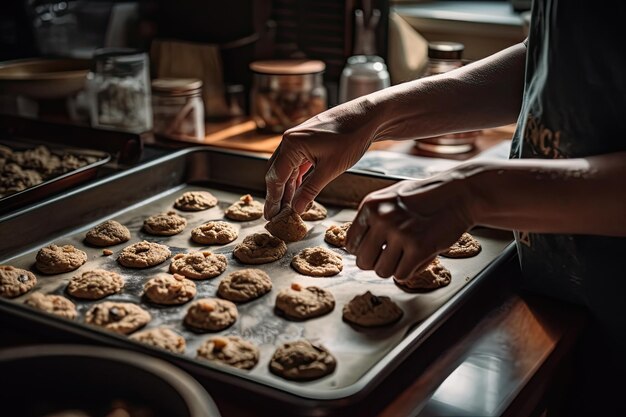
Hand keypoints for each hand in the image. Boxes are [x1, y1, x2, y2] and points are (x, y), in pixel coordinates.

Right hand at [264, 98, 379, 218]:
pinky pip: (296, 163)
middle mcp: (290, 140)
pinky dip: (296, 179)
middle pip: (277, 173)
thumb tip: (297, 209)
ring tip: (286, 208)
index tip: (272, 215)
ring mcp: (297, 140)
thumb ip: (310, 190)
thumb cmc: (351, 138)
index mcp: (291, 144)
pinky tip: (297, 192)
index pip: (276, 177)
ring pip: (286, 169)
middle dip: (276, 195)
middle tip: (276, 215)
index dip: (273, 199)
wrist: (367, 117)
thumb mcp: (330, 169)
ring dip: (286, 188)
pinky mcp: (307, 142)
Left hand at [345, 174, 475, 280]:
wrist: (458, 194)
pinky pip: (401, 275)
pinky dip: (410, 270)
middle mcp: (382, 218)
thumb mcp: (390, 198)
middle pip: (363, 262)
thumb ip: (372, 219)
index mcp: (371, 206)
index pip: (350, 244)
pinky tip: (418, 256)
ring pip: (382, 272)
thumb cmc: (425, 197)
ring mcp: (400, 233)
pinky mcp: (419, 247)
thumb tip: (356, 246)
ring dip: (394, 268)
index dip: (363, 251)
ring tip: (406, 254)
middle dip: (377, 263)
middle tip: (392, 255)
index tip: (376, 249)